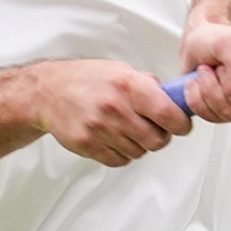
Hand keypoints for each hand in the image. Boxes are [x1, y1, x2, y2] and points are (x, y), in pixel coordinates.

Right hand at [30, 60, 192, 166]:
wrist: (48, 91)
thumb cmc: (85, 79)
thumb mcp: (121, 70)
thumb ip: (148, 85)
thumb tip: (174, 99)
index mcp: (128, 84)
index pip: (168, 113)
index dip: (181, 124)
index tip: (182, 125)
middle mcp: (115, 107)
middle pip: (157, 140)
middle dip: (160, 136)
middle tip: (154, 127)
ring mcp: (101, 128)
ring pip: (139, 152)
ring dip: (139, 144)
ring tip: (127, 128)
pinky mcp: (88, 145)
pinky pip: (120, 160)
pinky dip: (122, 153)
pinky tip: (114, 137)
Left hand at [177, 23, 230, 122]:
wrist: (196, 45)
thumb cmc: (216, 39)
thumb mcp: (228, 42)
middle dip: (228, 85)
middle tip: (222, 64)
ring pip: (229, 113)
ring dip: (209, 87)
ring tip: (208, 69)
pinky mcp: (224, 115)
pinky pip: (211, 116)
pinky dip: (198, 97)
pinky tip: (199, 82)